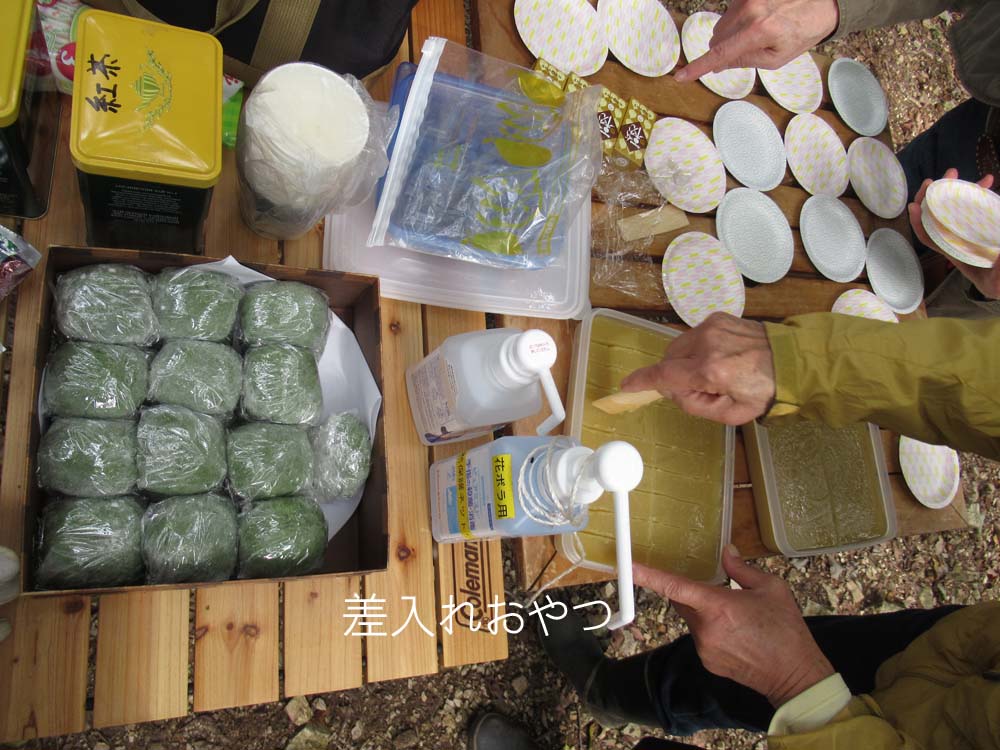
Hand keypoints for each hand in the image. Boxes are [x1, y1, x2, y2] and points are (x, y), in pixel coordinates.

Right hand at [620, 312, 774, 424]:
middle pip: (668, 361)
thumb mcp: (731, 413)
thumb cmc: (764, 390)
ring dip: (685, 362)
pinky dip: (696, 349)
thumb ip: (694, 405)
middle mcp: (707, 343)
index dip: (641, 381)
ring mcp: (711, 327)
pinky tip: (718, 356)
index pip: (665, 375)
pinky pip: (692, 337)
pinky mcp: (716, 318)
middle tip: (700, 388)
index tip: (626, 386)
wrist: (792, 359)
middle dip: (675, 377)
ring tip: (712, 371)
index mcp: (711, 370)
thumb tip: (672, 391)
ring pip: (677, 347)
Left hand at [634, 546, 834, 706]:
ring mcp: (704, 647)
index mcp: (717, 606)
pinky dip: (712, 631)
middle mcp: (705, 628)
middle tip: (723, 594)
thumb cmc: (786, 631)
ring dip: (706, 614)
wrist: (795, 676)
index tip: (629, 566)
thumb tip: (727, 552)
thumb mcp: (771, 588)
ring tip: (740, 620)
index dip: (648, 575)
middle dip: (695, 593)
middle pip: (683, 601)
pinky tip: (738, 635)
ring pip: (693, 620)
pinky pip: (701, 637)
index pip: (674, 586)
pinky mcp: (707, 661)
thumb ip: (742, 569)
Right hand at [675, 0, 838, 82]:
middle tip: (749, 49)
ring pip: (722, 25)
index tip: (681, 77)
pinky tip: (759, 18)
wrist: (821, 4)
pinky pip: (730, 12)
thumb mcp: (776, 59)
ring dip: (731, 34)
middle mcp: (750, 11)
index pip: (720, 54)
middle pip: (717, 38)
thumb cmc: (801, 33)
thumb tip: (719, 64)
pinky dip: (738, 20)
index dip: (698, 67)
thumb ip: (745, 60)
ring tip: (758, 31)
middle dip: (725, 48)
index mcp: (759, 32)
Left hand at [908, 168, 998, 298]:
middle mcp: (955, 237)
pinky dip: (979, 191)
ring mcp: (968, 228)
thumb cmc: (998, 282)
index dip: (918, 222)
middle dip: (931, 197)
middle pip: (935, 216)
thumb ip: (998, 269)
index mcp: (953, 251)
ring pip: (953, 205)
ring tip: (955, 172)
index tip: (914, 206)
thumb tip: (999, 255)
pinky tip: (987, 180)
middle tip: (935, 180)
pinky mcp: (982, 222)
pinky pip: (975, 204)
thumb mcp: (996, 281)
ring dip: (954, 188)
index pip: (928, 236)